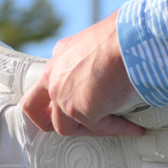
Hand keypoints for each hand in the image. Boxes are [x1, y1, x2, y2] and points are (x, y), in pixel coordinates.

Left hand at [22, 19, 146, 136]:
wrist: (126, 42)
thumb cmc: (118, 38)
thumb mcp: (94, 43)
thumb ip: (88, 59)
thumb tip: (105, 67)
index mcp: (57, 60)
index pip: (43, 83)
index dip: (49, 98)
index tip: (62, 104)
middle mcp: (54, 79)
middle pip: (34, 108)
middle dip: (45, 121)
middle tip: (65, 126)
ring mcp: (64, 98)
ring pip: (65, 127)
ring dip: (87, 130)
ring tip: (109, 127)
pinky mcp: (81, 112)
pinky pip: (100, 127)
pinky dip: (119, 128)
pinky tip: (134, 128)